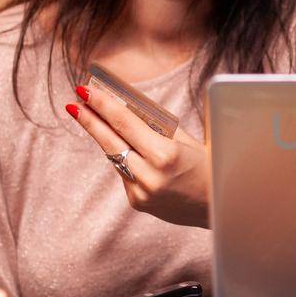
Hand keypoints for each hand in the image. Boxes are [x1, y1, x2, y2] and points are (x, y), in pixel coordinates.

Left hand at [66, 83, 209, 227]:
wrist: (221, 206)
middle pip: (109, 141)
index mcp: (166, 155)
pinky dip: (126, 158)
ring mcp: (141, 192)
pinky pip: (125, 172)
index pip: (125, 123)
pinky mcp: (137, 202)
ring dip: (105, 137)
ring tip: (92, 117)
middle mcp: (150, 176)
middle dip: (90, 120)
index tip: (85, 90)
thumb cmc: (210, 166)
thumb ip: (157, 126)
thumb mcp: (188, 140)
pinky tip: (130, 150)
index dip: (102, 105)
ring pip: (114, 156)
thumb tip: (125, 107)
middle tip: (74, 102)